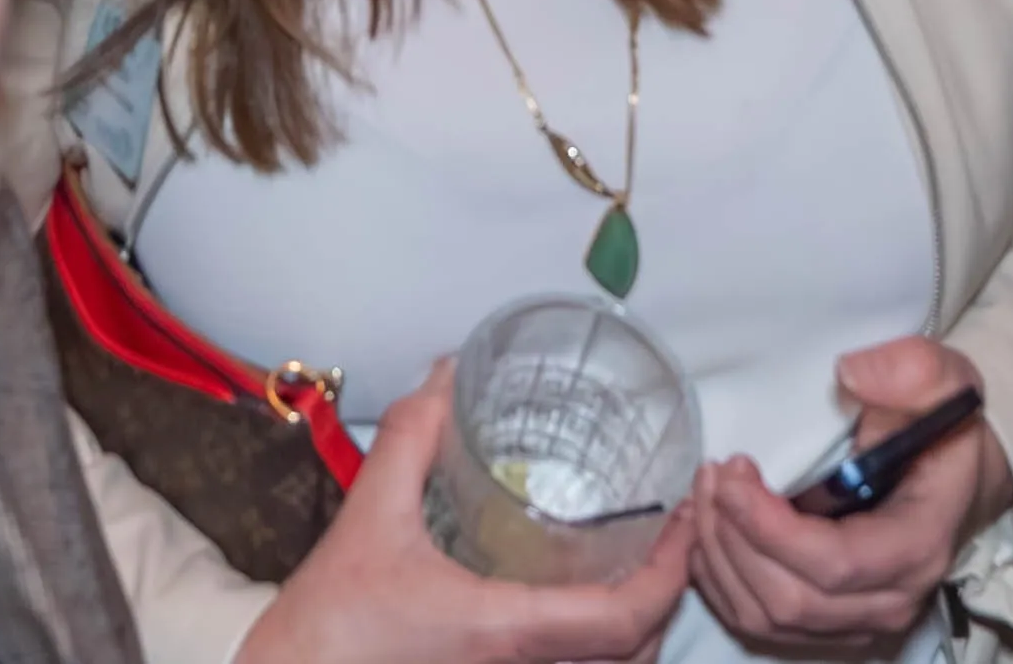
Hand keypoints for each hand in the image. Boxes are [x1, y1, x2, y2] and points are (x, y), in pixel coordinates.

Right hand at [238, 374, 702, 663]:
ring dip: (636, 627)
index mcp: (508, 632)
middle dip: (666, 597)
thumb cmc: (328, 628)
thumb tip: (446, 377)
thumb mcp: (369, 518)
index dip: (670, 570)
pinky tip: (579, 604)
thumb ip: (411, 440)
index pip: (624, 618)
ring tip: (637, 563)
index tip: (683, 520)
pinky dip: (598, 648)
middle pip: (636, 655)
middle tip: (671, 533)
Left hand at [691, 342, 1008, 656]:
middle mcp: (889, 600)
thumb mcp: (941, 379)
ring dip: (719, 557)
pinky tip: (705, 529)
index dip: (772, 527)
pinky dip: (718, 579)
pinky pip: (755, 622)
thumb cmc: (937, 423)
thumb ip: (910, 370)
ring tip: (703, 494)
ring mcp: (856, 620)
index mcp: (918, 545)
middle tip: (711, 475)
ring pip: (765, 617)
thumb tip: (852, 374)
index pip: (835, 564)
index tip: (734, 473)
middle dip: (734, 537)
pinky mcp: (826, 623)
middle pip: (790, 599)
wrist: (947, 469)